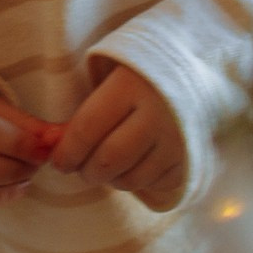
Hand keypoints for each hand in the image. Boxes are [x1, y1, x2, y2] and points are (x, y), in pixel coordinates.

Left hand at [52, 59, 187, 210]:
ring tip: (107, 165)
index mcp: (131, 85)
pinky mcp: (191, 158)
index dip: (67, 152)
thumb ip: (86, 107)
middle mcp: (157, 113)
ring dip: (111, 179)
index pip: (87, 129)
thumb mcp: (113, 75)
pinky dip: (139, 180)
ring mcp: (177, 139)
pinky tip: (135, 163)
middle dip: (86, 171)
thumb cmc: (142, 73)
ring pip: (130, 178)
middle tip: (81, 167)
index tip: (59, 160)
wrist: (199, 68)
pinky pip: (154, 184)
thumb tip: (53, 144)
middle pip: (108, 160)